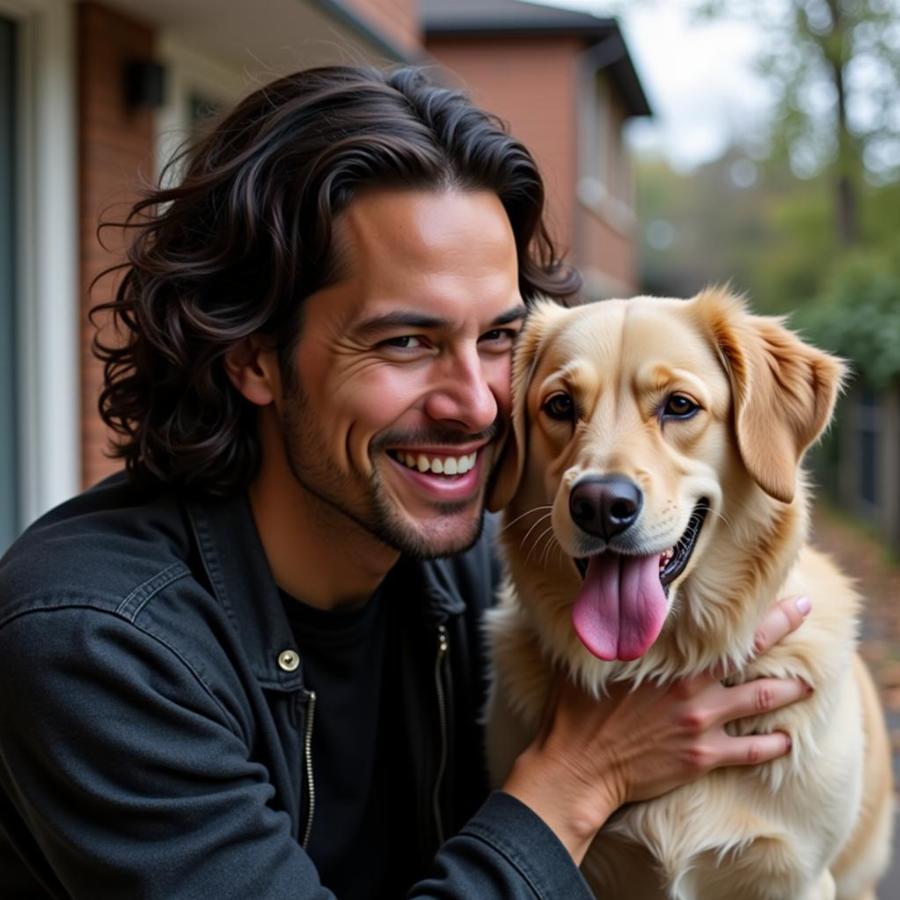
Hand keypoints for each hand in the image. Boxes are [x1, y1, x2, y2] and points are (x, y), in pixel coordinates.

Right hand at [502, 595, 811, 863]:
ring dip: (789, 690)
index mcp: (671, 662)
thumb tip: (609, 603)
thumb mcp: (594, 660)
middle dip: (783, 631)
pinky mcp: (703, 756)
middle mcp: (694, 688)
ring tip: (808, 684)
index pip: (725, 630)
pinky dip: (773, 745)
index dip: (761, 613)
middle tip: (805, 614)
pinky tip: (786, 741)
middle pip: (753, 656)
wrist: (581, 763)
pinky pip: (750, 750)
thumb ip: (615, 635)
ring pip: (761, 701)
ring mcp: (702, 723)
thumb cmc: (580, 709)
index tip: (787, 598)